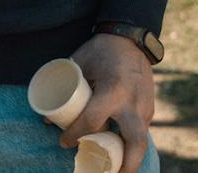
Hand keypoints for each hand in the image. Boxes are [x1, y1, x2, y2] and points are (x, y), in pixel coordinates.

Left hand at [64, 32, 155, 167]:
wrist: (130, 37)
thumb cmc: (101, 50)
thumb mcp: (79, 62)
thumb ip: (65, 89)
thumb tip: (48, 119)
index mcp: (113, 90)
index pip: (92, 120)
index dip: (75, 135)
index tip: (64, 143)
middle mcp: (132, 102)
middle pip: (133, 142)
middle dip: (125, 164)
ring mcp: (145, 106)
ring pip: (141, 140)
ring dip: (131, 159)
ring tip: (116, 171)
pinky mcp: (149, 108)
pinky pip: (141, 130)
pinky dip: (131, 143)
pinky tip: (121, 153)